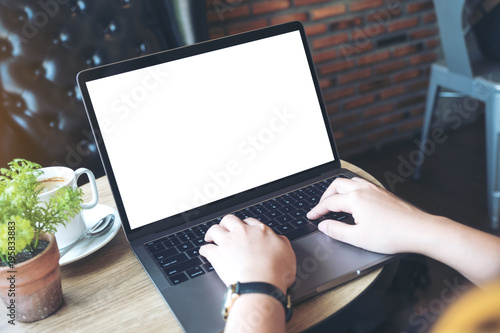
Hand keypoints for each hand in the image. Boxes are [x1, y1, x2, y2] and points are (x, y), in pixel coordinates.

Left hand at [199, 215, 295, 293]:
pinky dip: (204, 250)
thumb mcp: (288, 254)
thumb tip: (279, 239)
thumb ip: (282, 242)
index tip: (243, 229)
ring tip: (211, 237)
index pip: (249, 221)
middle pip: (229, 220)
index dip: (245, 225)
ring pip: (215, 230)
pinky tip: (204, 252)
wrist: (260, 285)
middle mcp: (242, 233)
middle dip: (226, 223)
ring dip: (212, 233)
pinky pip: (206, 249)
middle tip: (225, 229)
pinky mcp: (217, 255)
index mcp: (260, 231)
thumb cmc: (276, 272)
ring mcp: (228, 243)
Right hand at [307, 177, 430, 253]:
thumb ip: (336, 231)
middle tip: (320, 207)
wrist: (419, 230)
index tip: (311, 216)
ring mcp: (375, 189)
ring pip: (349, 181)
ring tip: (334, 201)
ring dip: (338, 190)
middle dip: (325, 195)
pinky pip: (361, 184)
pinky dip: (350, 189)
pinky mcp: (383, 193)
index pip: (329, 202)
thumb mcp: (358, 238)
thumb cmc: (393, 235)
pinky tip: (353, 200)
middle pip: (336, 185)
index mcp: (355, 199)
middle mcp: (364, 189)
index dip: (317, 210)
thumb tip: (324, 225)